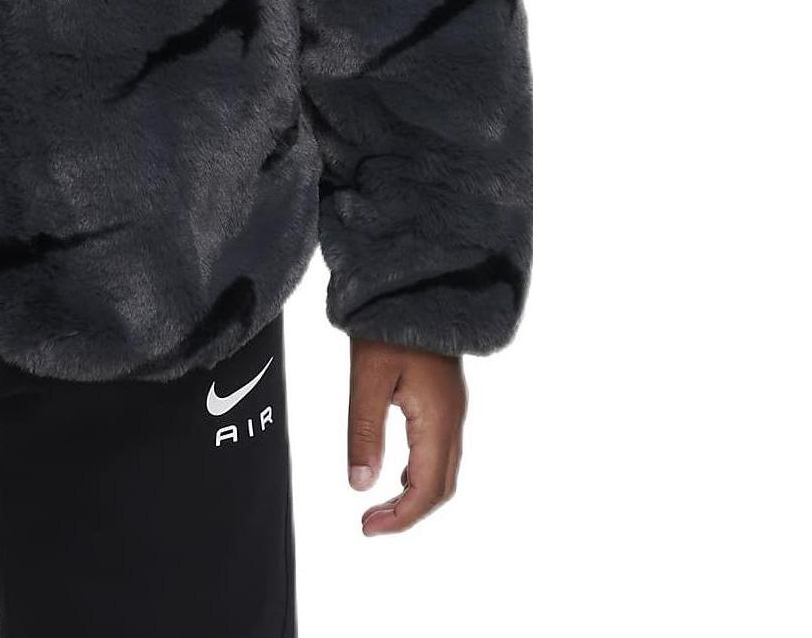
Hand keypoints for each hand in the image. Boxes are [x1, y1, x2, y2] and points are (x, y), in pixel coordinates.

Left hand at [345, 335, 464, 534]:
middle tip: (371, 523)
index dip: (400, 517)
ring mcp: (452, 409)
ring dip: (415, 494)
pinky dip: (420, 471)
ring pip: (443, 470)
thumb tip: (359, 484)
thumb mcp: (367, 377)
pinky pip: (440, 449)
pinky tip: (397, 471)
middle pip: (440, 487)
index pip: (426, 489)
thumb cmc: (388, 325)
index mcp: (437, 419)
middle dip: (408, 512)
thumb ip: (364, 431)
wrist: (415, 285)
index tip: (368, 527)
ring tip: (380, 504)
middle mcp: (452, 420)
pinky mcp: (444, 399)